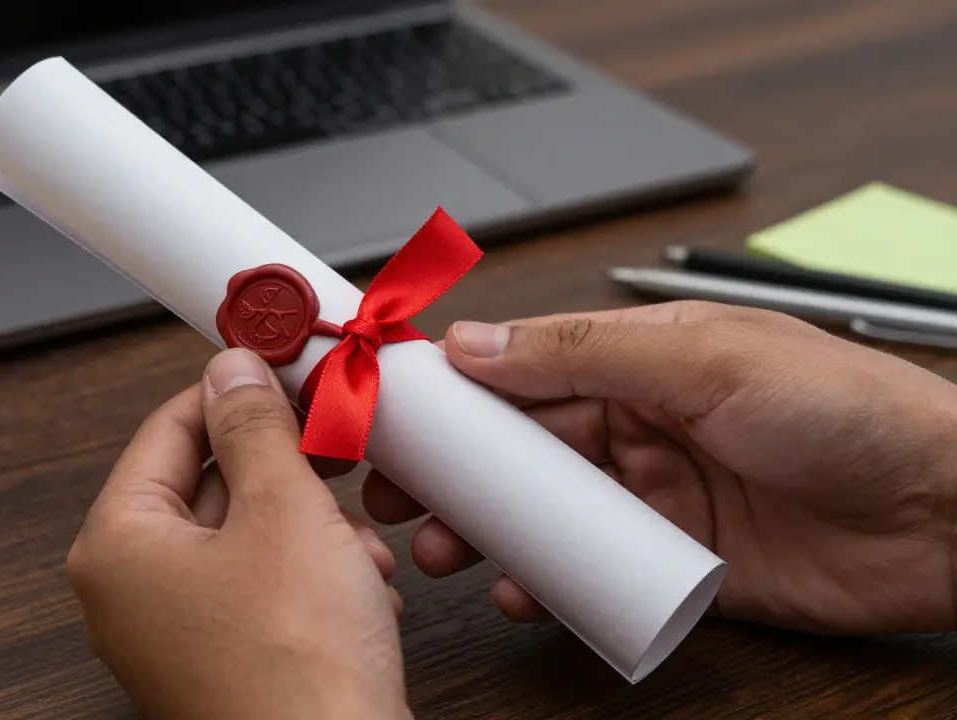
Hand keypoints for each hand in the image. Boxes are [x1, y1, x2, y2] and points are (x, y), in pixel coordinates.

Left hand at [68, 349, 410, 719]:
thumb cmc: (295, 669)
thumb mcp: (283, 511)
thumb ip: (254, 426)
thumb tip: (232, 369)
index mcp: (120, 546)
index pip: (170, 428)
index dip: (233, 390)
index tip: (281, 366)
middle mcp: (137, 591)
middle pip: (213, 481)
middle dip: (288, 469)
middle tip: (336, 440)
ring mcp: (181, 630)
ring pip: (251, 534)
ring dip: (315, 526)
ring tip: (358, 543)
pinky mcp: (229, 658)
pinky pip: (268, 586)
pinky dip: (318, 574)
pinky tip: (362, 588)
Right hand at [365, 301, 956, 634]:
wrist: (947, 515)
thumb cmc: (846, 411)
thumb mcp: (705, 358)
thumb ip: (586, 351)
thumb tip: (478, 342)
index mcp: (640, 360)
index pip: (522, 367)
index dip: (454, 388)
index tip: (394, 409)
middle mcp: (638, 425)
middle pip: (518, 448)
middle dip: (453, 470)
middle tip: (394, 493)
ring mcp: (653, 497)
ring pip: (541, 513)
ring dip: (484, 530)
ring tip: (438, 548)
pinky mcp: (672, 563)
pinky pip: (586, 573)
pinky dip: (543, 583)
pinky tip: (520, 590)